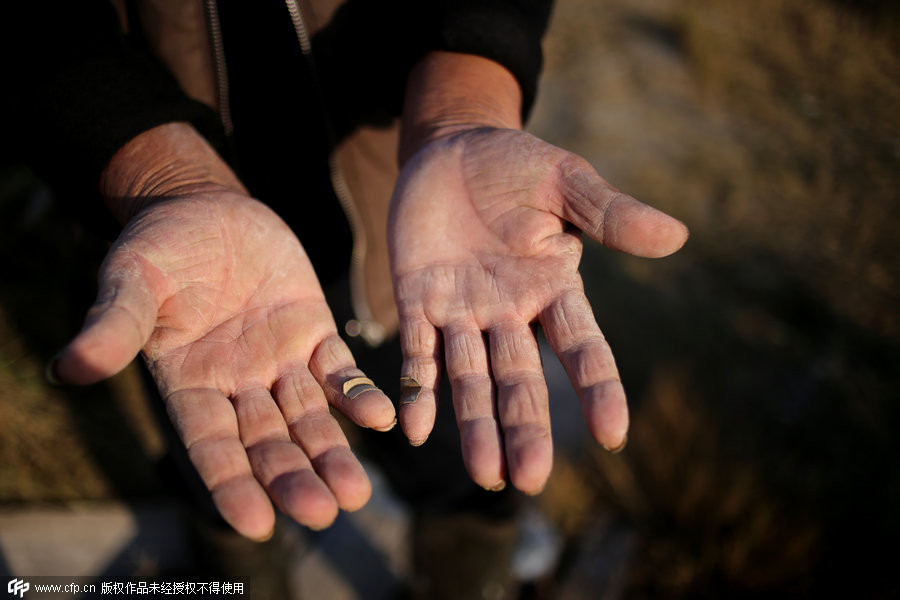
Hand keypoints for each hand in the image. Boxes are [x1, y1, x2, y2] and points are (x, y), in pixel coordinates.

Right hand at [51, 126, 395, 539]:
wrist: (205, 207)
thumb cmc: (159, 247)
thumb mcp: (132, 280)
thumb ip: (114, 324)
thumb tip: (69, 368)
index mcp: (189, 384)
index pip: (211, 447)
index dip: (231, 484)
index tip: (257, 524)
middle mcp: (237, 385)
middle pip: (268, 443)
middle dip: (293, 477)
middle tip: (323, 512)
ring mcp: (279, 361)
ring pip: (309, 418)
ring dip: (333, 453)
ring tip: (355, 493)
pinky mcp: (314, 332)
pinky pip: (341, 371)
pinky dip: (360, 394)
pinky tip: (384, 417)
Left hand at [389, 127, 687, 493]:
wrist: (452, 148)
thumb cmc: (516, 165)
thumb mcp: (566, 181)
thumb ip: (610, 212)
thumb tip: (677, 237)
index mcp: (552, 286)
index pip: (582, 347)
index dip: (597, 389)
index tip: (612, 435)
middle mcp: (510, 311)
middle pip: (521, 379)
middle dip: (524, 426)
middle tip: (529, 479)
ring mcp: (462, 310)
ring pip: (469, 378)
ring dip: (474, 426)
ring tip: (484, 474)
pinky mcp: (416, 299)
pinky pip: (417, 352)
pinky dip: (418, 388)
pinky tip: (414, 430)